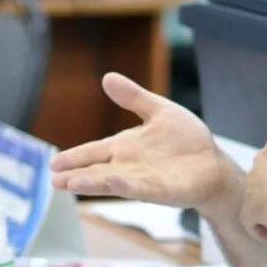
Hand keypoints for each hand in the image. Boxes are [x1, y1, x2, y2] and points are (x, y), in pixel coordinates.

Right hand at [49, 73, 230, 210]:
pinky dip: (127, 186)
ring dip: (92, 184)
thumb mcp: (158, 111)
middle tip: (53, 181)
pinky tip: (113, 182)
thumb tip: (107, 77)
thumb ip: (133, 98)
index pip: (93, 152)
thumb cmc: (187, 140)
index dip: (74, 157)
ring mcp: (144, 180)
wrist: (213, 163)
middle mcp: (129, 166)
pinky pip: (142, 188)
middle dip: (75, 176)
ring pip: (112, 182)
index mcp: (124, 147)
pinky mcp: (162, 190)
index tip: (53, 164)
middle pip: (96, 171)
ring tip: (69, 185)